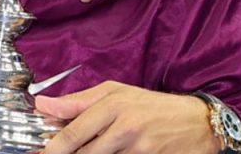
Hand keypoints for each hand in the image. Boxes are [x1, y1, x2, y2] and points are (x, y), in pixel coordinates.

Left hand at [36, 81, 219, 153]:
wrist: (199, 123)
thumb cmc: (151, 105)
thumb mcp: (115, 93)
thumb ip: (77, 101)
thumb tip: (42, 105)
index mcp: (112, 106)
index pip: (72, 133)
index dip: (52, 148)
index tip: (41, 153)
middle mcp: (125, 129)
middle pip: (84, 153)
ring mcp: (140, 150)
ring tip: (98, 146)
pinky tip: (113, 152)